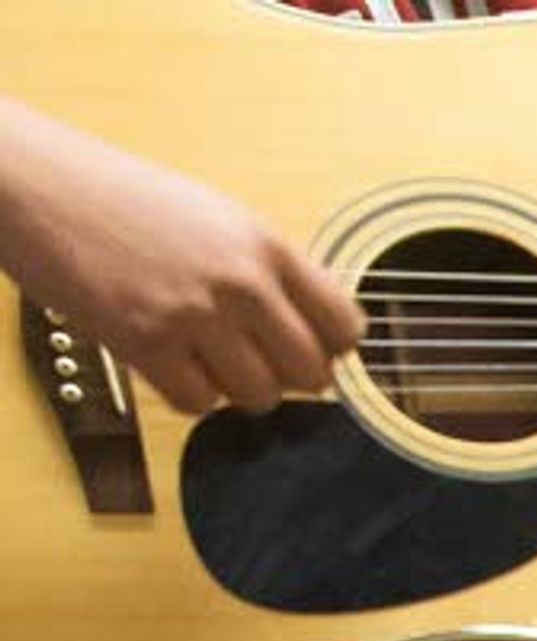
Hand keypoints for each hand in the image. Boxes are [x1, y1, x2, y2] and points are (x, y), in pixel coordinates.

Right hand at [0, 107, 357, 412]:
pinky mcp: (145, 342)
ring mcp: (194, 314)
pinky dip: (188, 392)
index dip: (328, 349)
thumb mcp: (217, 218)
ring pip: (259, 397)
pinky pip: (200, 404)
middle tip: (249, 359)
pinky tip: (167, 359)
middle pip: (311, 375)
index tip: (304, 348)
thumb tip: (317, 337)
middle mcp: (241, 281)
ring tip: (202, 354)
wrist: (37, 185)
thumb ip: (269, 272)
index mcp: (267, 245)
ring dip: (235, 388)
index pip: (345, 328)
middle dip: (285, 377)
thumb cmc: (122, 199)